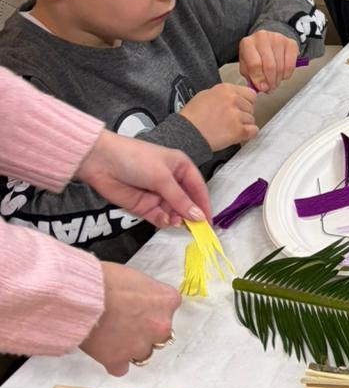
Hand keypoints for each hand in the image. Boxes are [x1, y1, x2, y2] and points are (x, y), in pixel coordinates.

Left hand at [77, 131, 208, 227]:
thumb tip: (199, 217)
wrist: (101, 162)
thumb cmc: (136, 159)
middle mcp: (171, 182)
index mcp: (180, 167)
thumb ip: (180, 199)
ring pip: (174, 212)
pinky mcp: (144, 206)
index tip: (209, 222)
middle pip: (187, 203)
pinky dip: (163, 221)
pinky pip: (159, 217)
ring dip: (176, 218)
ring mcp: (157, 195)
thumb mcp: (162, 177)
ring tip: (176, 221)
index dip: (204, 204)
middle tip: (195, 228)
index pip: (198, 189)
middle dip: (190, 214)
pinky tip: (164, 220)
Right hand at [81, 263, 179, 376]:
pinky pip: (121, 368)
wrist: (83, 296)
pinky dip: (114, 362)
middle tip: (125, 322)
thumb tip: (141, 300)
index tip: (139, 306)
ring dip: (131, 347)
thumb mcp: (136, 277)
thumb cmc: (105, 280)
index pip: (168, 308)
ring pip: (143, 353)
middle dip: (145, 330)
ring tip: (112, 337)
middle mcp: (160, 326)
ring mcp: (141, 345)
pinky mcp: (119, 360)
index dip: (151, 308)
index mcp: (167, 300)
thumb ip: (147, 293)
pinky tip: (105, 351)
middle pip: (160, 334)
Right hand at [180, 82, 259, 150]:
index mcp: (225, 89)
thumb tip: (236, 96)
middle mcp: (232, 100)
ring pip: (252, 119)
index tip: (241, 107)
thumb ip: (224, 94)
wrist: (186, 133)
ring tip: (229, 127)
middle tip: (231, 119)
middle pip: (251, 107)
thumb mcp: (206, 95)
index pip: (250, 93)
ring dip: (244, 125)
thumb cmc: (192, 117)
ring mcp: (236, 115)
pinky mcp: (238, 130)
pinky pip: (254, 131)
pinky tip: (238, 134)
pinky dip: (248, 134)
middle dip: (243, 113)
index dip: (246, 102)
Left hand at [239, 30, 299, 93]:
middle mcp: (262, 37)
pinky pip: (291, 65)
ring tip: (274, 82)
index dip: (259, 79)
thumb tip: (261, 86)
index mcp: (248, 43)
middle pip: (269, 66)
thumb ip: (251, 77)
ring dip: (278, 79)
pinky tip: (282, 74)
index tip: (262, 87)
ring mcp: (278, 39)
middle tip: (270, 88)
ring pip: (280, 66)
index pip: (255, 64)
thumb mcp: (246, 65)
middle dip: (270, 81)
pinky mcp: (290, 43)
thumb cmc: (255, 55)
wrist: (266, 42)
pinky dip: (287, 74)